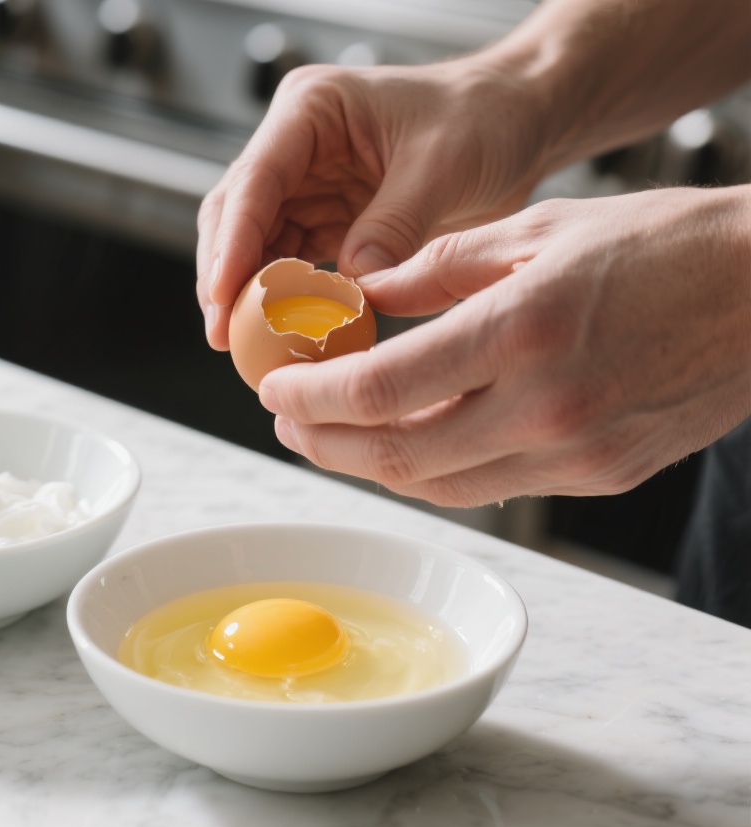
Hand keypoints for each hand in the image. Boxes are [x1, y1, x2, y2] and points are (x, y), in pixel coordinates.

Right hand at [195, 60, 548, 349]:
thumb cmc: (484, 117)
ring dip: (248, 297)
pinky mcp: (325, 221)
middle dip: (224, 277)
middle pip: (235, 215)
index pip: (255, 179)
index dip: (233, 241)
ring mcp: (307, 185)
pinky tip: (284, 335)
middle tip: (224, 335)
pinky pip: (290, 267)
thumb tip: (351, 289)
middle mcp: (296, 147)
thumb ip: (393, 225)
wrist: (517, 124)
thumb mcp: (442, 166)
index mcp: (312, 109)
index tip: (225, 294)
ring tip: (247, 347)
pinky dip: (284, 302)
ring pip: (254, 246)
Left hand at [258, 187, 750, 505]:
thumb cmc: (663, 244)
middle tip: (286, 418)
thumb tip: (364, 296)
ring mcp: (576, 454)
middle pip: (395, 454)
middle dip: (323, 441)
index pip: (383, 389)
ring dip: (368, 465)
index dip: (312, 397)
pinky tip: (403, 444)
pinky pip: (487, 488)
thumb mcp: (539, 226)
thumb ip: (438, 269)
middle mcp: (546, 407)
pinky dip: (431, 472)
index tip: (275, 387)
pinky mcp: (598, 476)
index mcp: (523, 330)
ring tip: (329, 434)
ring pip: (436, 485)